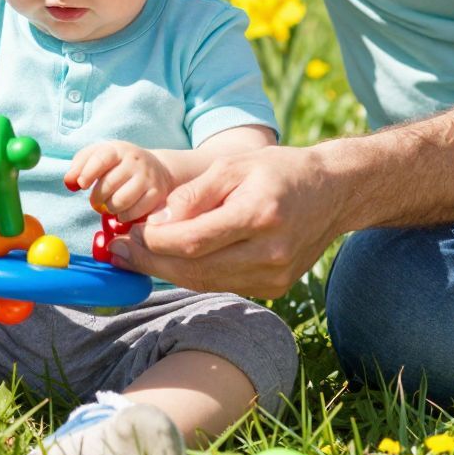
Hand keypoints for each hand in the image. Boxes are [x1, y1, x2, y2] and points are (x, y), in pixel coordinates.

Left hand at [64, 139, 171, 224]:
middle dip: (97, 197)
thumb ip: (79, 166)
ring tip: (110, 205)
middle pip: (108, 184)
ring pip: (121, 201)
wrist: (157, 168)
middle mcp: (134, 161)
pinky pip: (134, 212)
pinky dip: (124, 216)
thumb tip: (69, 182)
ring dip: (110, 208)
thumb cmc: (119, 164)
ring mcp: (147, 177)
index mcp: (117, 149)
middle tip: (96, 201)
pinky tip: (123, 212)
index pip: (100, 158)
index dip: (88, 172)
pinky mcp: (156, 194)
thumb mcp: (99, 156)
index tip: (81, 185)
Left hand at [108, 145, 342, 298]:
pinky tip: (173, 259)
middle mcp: (271, 252)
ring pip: (207, 282)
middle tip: (120, 251)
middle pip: (196, 269)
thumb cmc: (278, 170)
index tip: (129, 233)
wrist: (333, 192)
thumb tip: (155, 223)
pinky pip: (223, 284)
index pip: (194, 241)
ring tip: (137, 255)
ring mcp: (275, 276)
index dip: (155, 242)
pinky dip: (195, 274)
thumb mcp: (232, 166)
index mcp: (259, 215)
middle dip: (152, 261)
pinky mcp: (275, 288)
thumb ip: (192, 195)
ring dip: (168, 271)